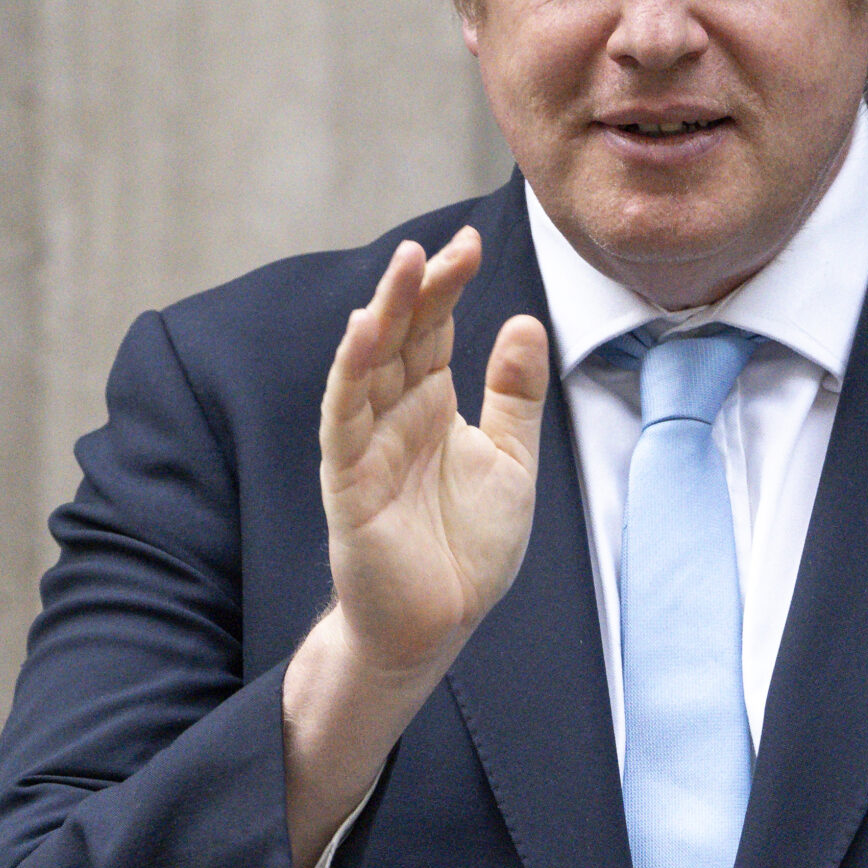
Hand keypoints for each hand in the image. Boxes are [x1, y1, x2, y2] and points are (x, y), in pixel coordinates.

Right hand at [281, 229, 547, 867]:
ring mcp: (367, 445)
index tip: (468, 242)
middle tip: (446, 244)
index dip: (448, 286)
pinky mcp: (349, 481)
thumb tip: (523, 321)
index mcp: (431, 405)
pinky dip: (352, 373)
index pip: (434, 330)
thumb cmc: (469, 548)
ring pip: (368, 365)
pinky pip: (344, 418)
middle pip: (402, 336)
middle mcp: (395, 415)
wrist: (438, 625)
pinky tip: (362, 333)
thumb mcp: (513, 461)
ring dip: (381, 315)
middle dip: (421, 289)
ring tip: (402, 267)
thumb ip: (516, 395)